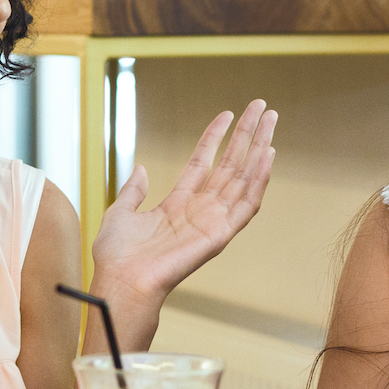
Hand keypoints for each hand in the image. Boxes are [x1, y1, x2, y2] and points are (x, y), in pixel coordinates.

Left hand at [89, 100, 276, 321]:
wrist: (122, 281)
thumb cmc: (118, 257)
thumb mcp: (120, 213)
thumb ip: (133, 191)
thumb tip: (140, 168)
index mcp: (178, 204)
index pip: (203, 161)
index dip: (215, 136)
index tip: (226, 113)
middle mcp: (200, 210)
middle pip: (230, 164)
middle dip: (246, 135)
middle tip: (262, 107)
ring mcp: (213, 221)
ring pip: (244, 178)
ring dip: (259, 148)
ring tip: (271, 121)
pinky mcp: (221, 234)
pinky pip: (246, 204)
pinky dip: (259, 180)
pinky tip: (268, 156)